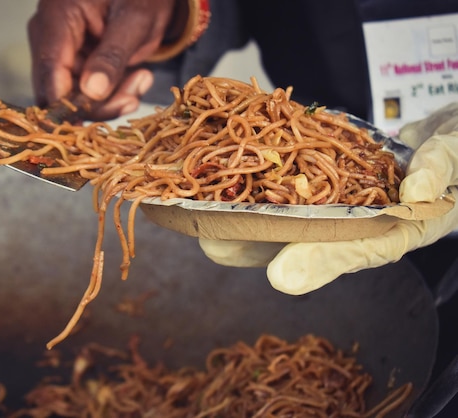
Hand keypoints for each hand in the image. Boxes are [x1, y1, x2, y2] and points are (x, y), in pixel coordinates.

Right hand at [28, 0, 180, 119]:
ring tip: (142, 81)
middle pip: (56, 90)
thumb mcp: (135, 20)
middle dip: (96, 105)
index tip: (89, 126)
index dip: (65, 103)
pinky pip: (86, 94)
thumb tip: (92, 92)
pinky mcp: (74, 65)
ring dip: (110, 101)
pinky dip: (113, 95)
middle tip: (132, 99)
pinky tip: (137, 78)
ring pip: (73, 99)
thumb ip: (112, 56)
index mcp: (57, 15)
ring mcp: (60, 52)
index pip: (49, 69)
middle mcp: (50, 35)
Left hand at [200, 103, 457, 294]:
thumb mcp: (456, 156)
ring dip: (247, 221)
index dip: (319, 261)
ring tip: (203, 222)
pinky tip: (227, 184)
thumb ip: (441, 167)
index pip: (356, 249)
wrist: (450, 134)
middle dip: (258, 244)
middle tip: (214, 243)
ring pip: (288, 219)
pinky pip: (288, 188)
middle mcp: (359, 223)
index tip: (279, 275)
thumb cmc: (456, 154)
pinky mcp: (324, 181)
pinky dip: (259, 187)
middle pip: (304, 242)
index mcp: (395, 229)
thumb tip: (418, 188)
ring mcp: (339, 204)